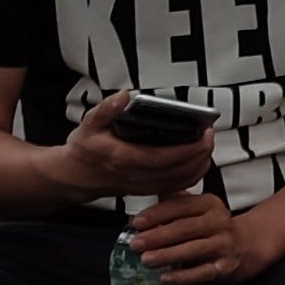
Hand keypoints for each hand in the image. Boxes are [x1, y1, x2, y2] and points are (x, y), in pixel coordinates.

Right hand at [59, 90, 212, 194]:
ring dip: (200, 164)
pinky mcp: (148, 189)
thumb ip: (106, 109)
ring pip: (182, 181)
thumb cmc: (84, 150)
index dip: (189, 148)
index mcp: (124, 158)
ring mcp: (144, 186)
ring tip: (206, 145)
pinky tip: (198, 160)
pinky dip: (193, 174)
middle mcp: (137, 176)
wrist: (75, 176)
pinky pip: (178, 186)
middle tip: (210, 134)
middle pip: (180, 171)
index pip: (165, 157)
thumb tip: (124, 95)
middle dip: (201, 153)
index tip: (204, 133)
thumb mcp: (89, 124)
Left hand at [126, 186, 253, 284]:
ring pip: (193, 250)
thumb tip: (140, 212)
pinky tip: (165, 277)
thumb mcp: (198, 210)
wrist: (246, 246)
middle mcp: (219, 222)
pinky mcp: (226, 266)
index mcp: (209, 204)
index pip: (180, 206)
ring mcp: (224, 245)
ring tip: (146, 260)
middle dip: (157, 236)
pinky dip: (182, 276)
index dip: (157, 214)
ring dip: (167, 255)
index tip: (137, 223)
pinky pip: (201, 273)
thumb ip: (174, 206)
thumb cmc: (212, 228)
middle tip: (136, 243)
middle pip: (185, 228)